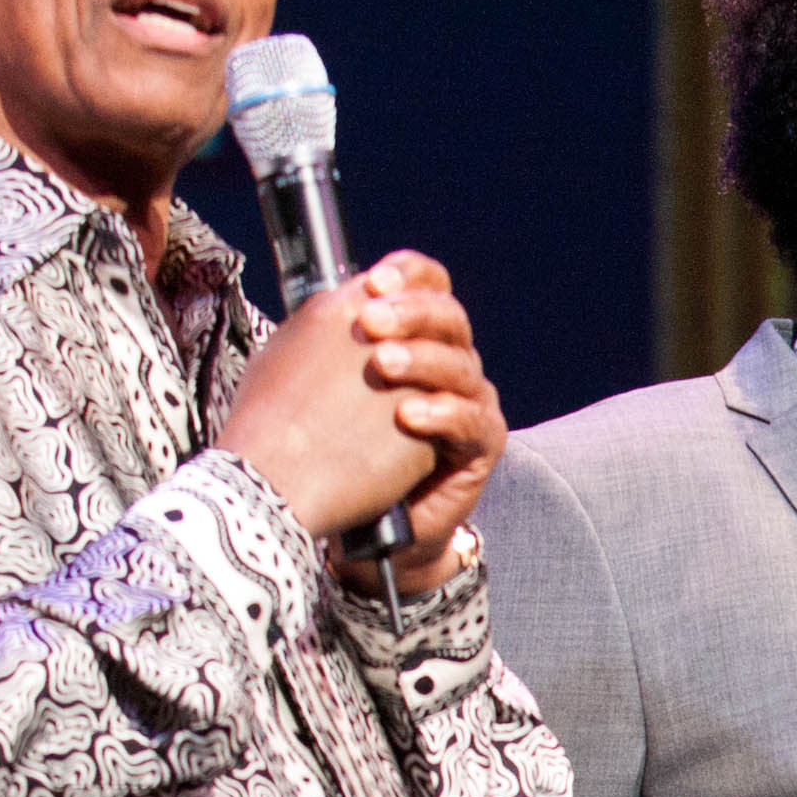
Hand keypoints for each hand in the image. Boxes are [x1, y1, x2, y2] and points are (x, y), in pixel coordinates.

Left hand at [217, 253, 503, 584]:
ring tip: (382, 364)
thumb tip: (323, 293)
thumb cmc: (328, 447)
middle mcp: (445, 363)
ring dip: (422, 359)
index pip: (427, 286)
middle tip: (369, 322)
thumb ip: (328, 334)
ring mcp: (467, 402)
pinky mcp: (480, 446)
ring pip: (462, 365)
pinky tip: (408, 415)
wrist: (349, 521)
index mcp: (410, 336)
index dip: (409, 275)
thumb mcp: (316, 378)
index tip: (373, 282)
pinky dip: (443, 412)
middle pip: (449, 317)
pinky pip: (474, 419)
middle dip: (411, 313)